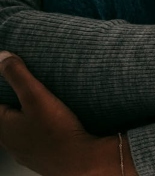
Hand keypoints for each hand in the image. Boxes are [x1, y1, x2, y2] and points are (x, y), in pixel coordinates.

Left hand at [0, 51, 132, 175]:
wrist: (82, 162)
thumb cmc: (57, 132)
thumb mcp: (36, 96)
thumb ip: (18, 75)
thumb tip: (3, 57)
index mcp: (2, 127)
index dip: (5, 91)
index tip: (14, 82)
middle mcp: (10, 142)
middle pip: (7, 119)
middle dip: (17, 105)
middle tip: (33, 93)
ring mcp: (26, 153)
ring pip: (22, 131)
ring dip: (30, 119)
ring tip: (45, 108)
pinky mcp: (43, 159)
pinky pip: (37, 141)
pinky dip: (42, 132)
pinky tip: (57, 126)